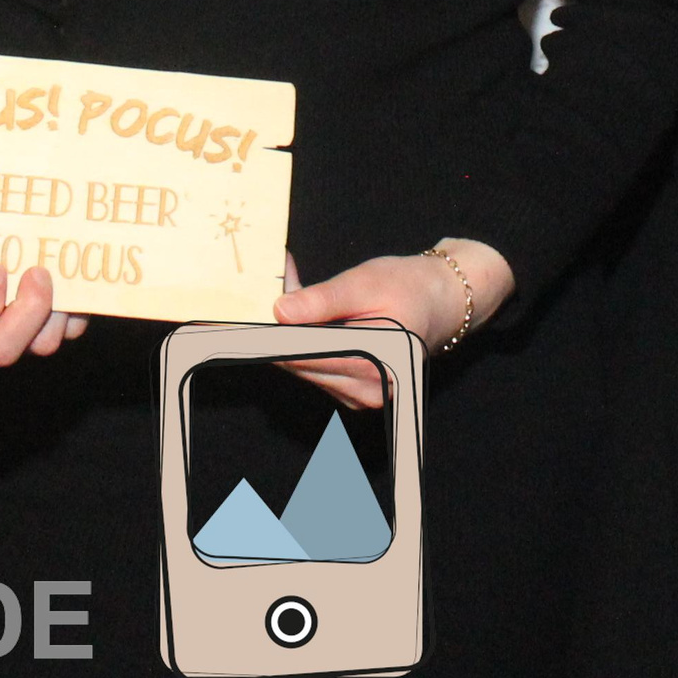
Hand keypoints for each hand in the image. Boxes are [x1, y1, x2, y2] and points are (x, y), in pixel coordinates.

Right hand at [0, 260, 85, 365]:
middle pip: (1, 351)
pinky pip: (72, 327)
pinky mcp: (63, 323)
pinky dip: (77, 304)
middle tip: (35, 273)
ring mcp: (30, 329)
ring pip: (42, 344)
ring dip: (51, 311)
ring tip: (54, 270)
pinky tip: (77, 272)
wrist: (35, 215)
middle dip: (21, 316)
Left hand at [269, 239, 515, 407]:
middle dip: (278, 330)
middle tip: (261, 296)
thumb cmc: (411, 286)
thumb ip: (322, 300)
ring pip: (305, 368)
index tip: (232, 330)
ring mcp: (363, 396)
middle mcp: (368, 389)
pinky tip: (311, 321)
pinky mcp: (357, 393)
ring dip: (291, 338)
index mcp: (373, 362)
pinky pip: (318, 371)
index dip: (266, 340)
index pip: (303, 354)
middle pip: (299, 363)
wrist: (444, 301)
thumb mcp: (366, 282)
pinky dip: (306, 347)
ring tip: (294, 298)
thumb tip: (280, 312)